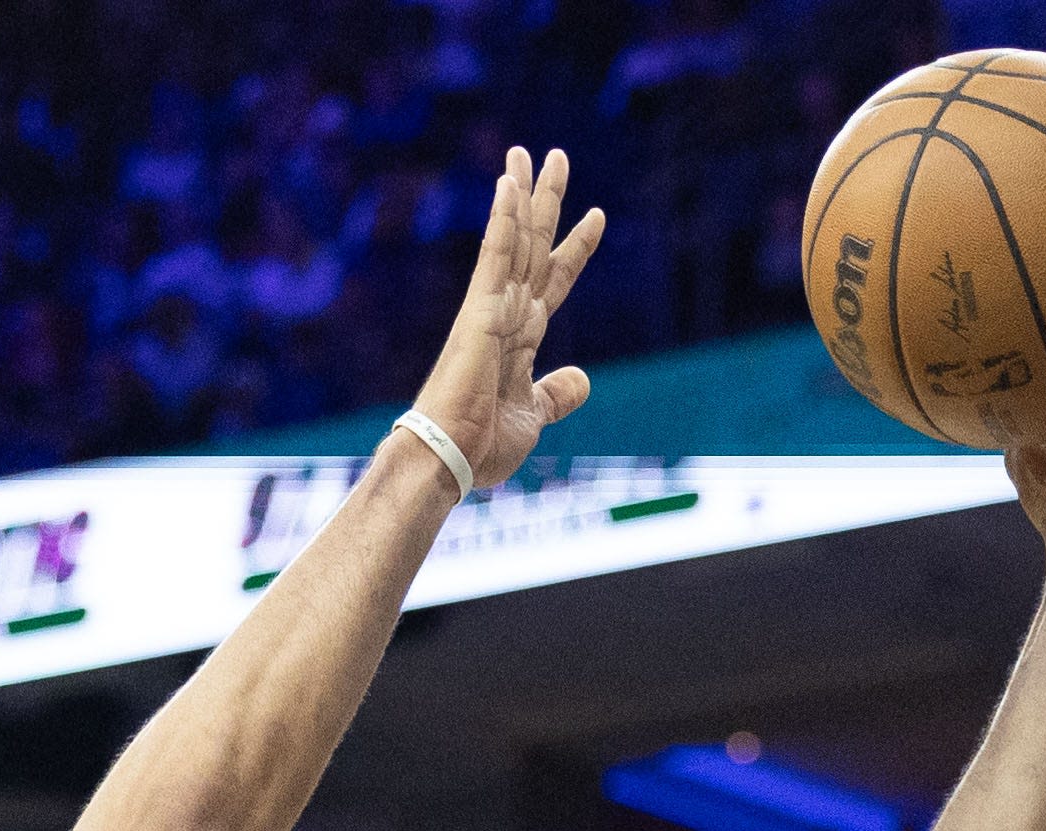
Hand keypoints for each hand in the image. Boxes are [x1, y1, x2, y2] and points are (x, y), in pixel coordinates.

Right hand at [406, 146, 606, 493]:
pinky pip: (495, 257)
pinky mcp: (479, 313)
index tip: (597, 216)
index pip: (553, 280)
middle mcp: (506, 314)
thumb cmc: (480, 446)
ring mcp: (492, 310)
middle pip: (533, 246)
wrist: (449, 461)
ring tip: (531, 155)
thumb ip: (556, 393)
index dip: (575, 249)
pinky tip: (508, 185)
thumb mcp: (533, 416)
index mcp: (519, 336)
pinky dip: (503, 221)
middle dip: (546, 202)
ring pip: (514, 240)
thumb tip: (583, 378)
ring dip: (524, 195)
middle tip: (555, 156)